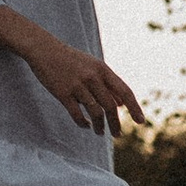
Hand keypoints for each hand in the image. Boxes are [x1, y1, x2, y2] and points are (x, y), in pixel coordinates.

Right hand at [0, 6, 146, 133]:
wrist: (44, 50)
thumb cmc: (71, 60)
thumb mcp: (93, 66)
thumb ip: (108, 84)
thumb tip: (122, 105)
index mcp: (102, 70)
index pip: (125, 91)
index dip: (135, 107)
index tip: (141, 122)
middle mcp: (92, 77)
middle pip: (111, 106)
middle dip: (116, 124)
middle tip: (117, 135)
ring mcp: (77, 85)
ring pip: (95, 112)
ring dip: (100, 127)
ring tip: (100, 133)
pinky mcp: (63, 93)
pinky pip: (77, 114)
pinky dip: (84, 123)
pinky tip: (86, 126)